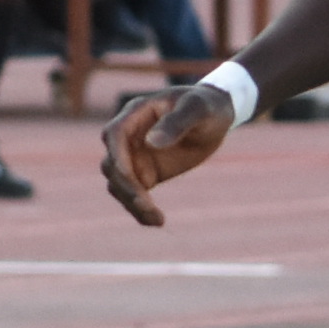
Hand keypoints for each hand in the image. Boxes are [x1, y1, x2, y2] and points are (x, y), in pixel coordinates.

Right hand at [100, 81, 238, 229]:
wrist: (216, 115)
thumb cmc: (206, 106)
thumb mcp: (198, 109)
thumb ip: (177, 123)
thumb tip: (152, 141)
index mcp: (136, 113)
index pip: (114, 135)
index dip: (116, 156)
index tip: (127, 176)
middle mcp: (130, 136)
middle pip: (112, 164)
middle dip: (125, 186)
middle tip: (146, 206)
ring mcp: (135, 156)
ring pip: (119, 185)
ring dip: (131, 204)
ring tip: (157, 220)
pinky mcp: (145, 173)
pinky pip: (135, 195)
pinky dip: (141, 211)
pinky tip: (157, 222)